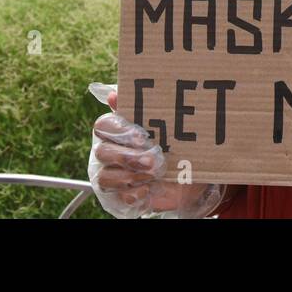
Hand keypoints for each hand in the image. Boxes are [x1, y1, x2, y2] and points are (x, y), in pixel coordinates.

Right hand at [87, 82, 225, 218]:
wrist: (188, 179)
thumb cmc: (173, 147)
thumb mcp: (164, 127)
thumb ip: (140, 111)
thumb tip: (113, 95)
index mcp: (117, 132)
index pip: (102, 126)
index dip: (118, 131)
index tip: (141, 137)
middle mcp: (110, 153)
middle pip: (102, 152)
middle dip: (127, 157)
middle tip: (151, 160)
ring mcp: (112, 175)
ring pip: (104, 177)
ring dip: (130, 176)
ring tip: (153, 175)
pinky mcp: (119, 196)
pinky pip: (116, 196)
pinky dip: (133, 193)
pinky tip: (148, 189)